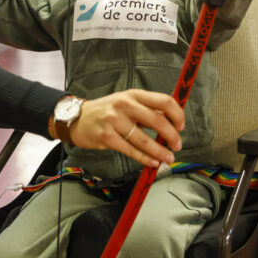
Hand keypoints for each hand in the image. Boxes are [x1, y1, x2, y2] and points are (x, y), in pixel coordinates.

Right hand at [68, 89, 184, 167]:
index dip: (177, 114)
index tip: (181, 126)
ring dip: (160, 151)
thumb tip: (171, 123)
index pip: (163, 101)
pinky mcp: (107, 137)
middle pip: (158, 120)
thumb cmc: (105, 111)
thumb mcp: (126, 102)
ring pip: (145, 139)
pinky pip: (131, 150)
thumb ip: (147, 111)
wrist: (77, 118)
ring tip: (168, 158)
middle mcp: (125, 105)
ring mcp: (115, 121)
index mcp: (134, 95)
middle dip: (172, 136)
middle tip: (177, 145)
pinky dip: (145, 158)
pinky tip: (153, 162)